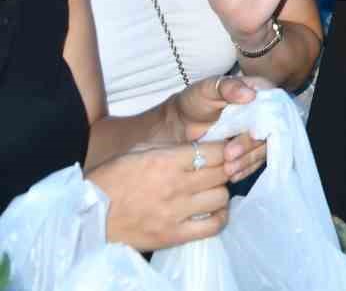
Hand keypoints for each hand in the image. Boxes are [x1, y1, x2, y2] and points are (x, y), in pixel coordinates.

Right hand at [89, 143, 231, 250]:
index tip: (221, 152)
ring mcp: (176, 212)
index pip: (216, 151)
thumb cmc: (111, 180)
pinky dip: (219, 217)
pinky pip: (213, 225)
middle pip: (223, 172)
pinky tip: (211, 212)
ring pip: (222, 197)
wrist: (87, 216)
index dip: (224, 150)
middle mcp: (176, 185)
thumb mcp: (138, 151)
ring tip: (209, 192)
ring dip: (220, 192)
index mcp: (166, 161)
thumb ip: (171, 148)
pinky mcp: (174, 235)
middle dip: (224, 169)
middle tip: (216, 171)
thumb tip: (202, 145)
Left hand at [168, 75, 270, 180]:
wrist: (179, 123)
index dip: (268, 120)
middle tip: (229, 154)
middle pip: (270, 131)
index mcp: (261, 92)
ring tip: (228, 168)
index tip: (252, 133)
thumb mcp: (207, 88)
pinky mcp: (251, 150)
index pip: (275, 105)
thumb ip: (228, 87)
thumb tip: (250, 94)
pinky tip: (232, 175)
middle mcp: (265, 113)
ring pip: (264, 149)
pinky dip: (245, 169)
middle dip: (250, 145)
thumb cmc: (195, 101)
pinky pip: (256, 162)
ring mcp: (260, 133)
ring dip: (247, 160)